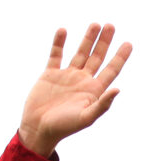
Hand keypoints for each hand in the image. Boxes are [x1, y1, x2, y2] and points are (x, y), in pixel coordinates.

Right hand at [19, 23, 132, 156]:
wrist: (38, 129)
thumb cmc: (64, 128)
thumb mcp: (85, 118)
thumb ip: (102, 105)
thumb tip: (118, 90)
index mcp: (93, 91)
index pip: (111, 70)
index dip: (120, 57)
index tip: (128, 44)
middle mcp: (82, 81)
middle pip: (97, 57)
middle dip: (104, 42)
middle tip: (111, 26)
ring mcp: (67, 76)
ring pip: (80, 53)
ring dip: (87, 39)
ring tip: (95, 24)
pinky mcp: (50, 74)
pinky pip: (56, 54)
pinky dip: (59, 43)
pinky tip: (63, 31)